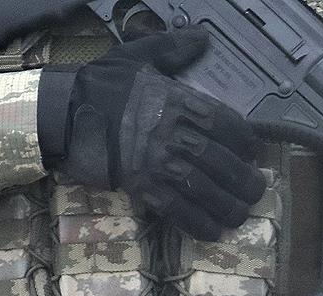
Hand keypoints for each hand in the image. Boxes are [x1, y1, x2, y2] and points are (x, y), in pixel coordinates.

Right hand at [37, 29, 265, 240]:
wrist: (67, 112)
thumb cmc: (103, 83)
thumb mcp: (140, 55)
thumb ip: (174, 48)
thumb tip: (202, 37)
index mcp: (181, 102)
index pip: (228, 125)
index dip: (245, 142)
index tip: (249, 152)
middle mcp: (176, 135)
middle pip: (224, 163)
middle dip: (245, 181)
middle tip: (255, 189)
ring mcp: (160, 164)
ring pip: (207, 191)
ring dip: (228, 207)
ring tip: (239, 214)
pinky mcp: (143, 187)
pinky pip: (179, 211)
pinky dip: (199, 224)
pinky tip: (213, 231)